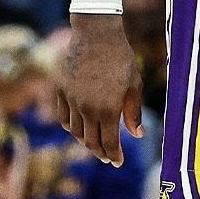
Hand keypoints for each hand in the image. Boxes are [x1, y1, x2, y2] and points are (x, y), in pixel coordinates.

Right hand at [57, 16, 143, 166]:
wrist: (96, 36)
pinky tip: (78, 127)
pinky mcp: (61, 91)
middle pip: (90, 141)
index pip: (108, 143)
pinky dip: (70, 127)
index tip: (118, 163)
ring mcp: (71, 101)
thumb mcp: (134, 85)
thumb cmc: (121, 59)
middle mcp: (86, 109)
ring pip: (75, 132)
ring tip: (95, 143)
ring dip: (85, 141)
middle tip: (108, 157)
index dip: (114, 155)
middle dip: (101, 152)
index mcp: (107, 110)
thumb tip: (138, 135)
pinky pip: (63, 117)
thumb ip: (133, 112)